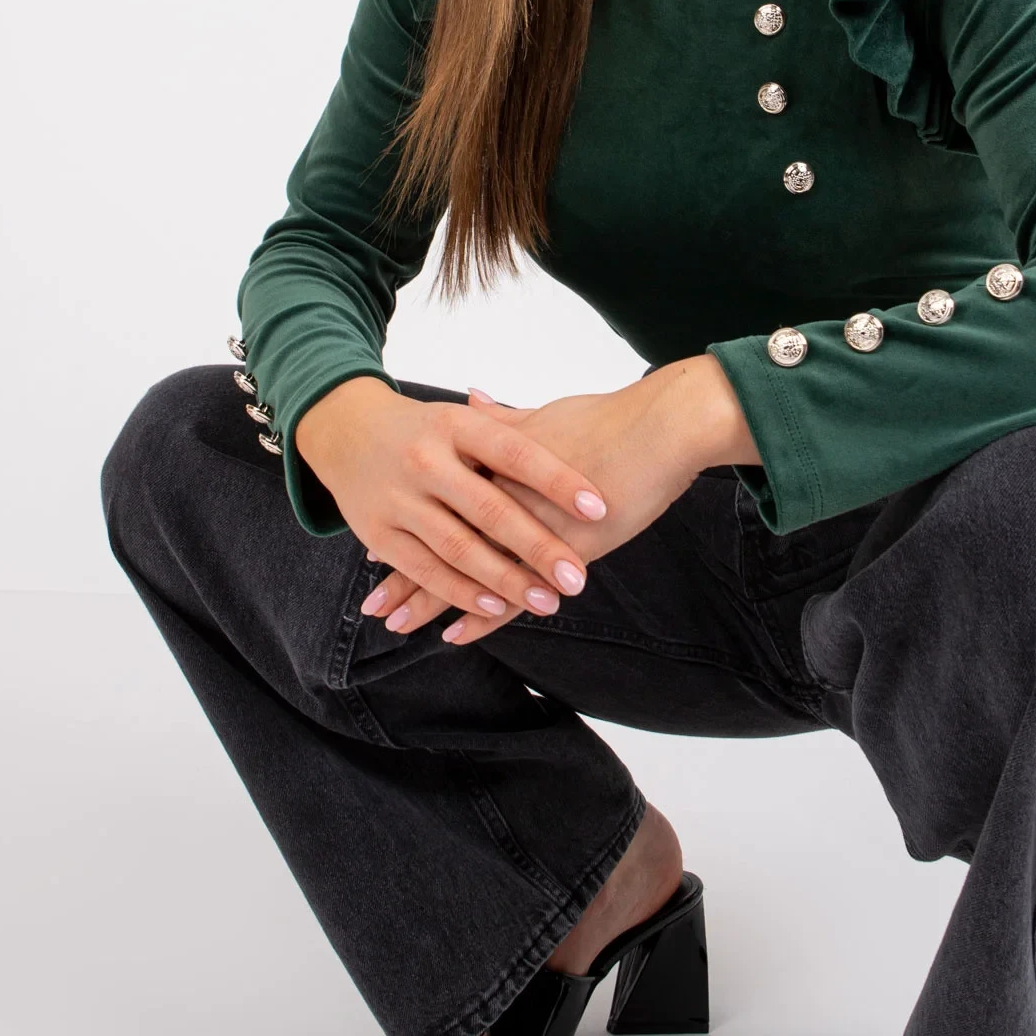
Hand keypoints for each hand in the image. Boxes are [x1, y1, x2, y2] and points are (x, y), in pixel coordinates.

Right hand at [292, 375, 610, 626]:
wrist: (344, 426)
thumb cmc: (422, 427)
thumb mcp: (463, 419)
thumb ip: (511, 429)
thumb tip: (573, 439)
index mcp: (455, 425)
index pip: (515, 452)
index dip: (557, 479)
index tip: (598, 506)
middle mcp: (425, 459)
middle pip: (490, 507)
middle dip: (537, 546)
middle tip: (578, 577)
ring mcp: (398, 497)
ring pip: (458, 546)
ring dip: (504, 579)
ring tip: (546, 600)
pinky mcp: (376, 531)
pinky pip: (423, 566)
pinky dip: (457, 590)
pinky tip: (493, 605)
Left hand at [358, 369, 711, 645]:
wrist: (663, 426)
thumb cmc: (610, 418)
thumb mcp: (545, 416)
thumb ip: (502, 419)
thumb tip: (473, 398)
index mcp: (493, 461)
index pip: (438, 505)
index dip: (407, 530)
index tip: (375, 554)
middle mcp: (501, 492)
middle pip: (441, 540)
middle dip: (405, 576)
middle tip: (373, 604)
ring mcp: (528, 523)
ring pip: (466, 570)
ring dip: (430, 603)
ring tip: (397, 626)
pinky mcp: (562, 548)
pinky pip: (511, 590)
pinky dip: (481, 616)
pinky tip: (454, 636)